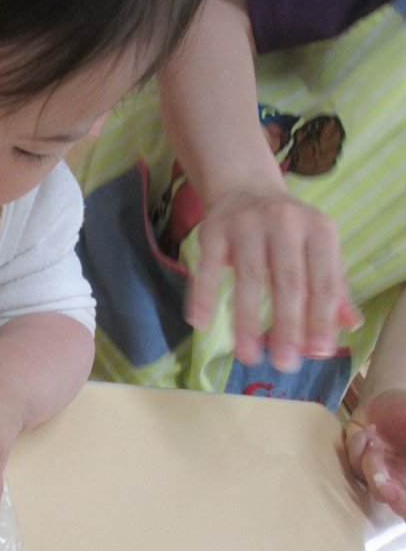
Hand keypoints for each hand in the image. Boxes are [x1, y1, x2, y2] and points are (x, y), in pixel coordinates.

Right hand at [185, 189, 361, 370]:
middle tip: (284, 363)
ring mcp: (247, 224)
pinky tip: (200, 322)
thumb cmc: (287, 230)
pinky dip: (202, 295)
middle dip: (287, 327)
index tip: (317, 353)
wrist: (246, 188)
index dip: (321, 320)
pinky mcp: (214, 229)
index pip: (324, 282)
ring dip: (247, 321)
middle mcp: (286, 222)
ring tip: (247, 355)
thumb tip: (349, 327)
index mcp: (319, 230)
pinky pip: (207, 266)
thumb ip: (333, 287)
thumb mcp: (317, 250)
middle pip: (288, 282)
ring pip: (250, 278)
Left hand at [345, 389, 405, 518]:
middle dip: (383, 487)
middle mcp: (398, 478)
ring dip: (371, 459)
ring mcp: (378, 469)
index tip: (393, 494)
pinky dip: (359, 445)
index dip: (402, 504)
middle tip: (382, 479)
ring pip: (368, 480)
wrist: (387, 397)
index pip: (405, 503)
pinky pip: (353, 461)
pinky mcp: (357, 459)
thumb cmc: (404, 411)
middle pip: (388, 498)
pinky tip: (369, 429)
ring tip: (376, 438)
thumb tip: (404, 465)